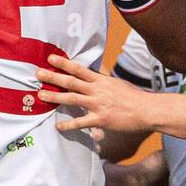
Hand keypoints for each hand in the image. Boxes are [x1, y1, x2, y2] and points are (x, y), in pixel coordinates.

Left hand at [37, 55, 157, 135]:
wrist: (147, 109)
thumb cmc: (134, 97)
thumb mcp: (118, 84)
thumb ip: (105, 79)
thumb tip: (100, 72)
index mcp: (101, 80)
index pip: (79, 69)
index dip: (64, 63)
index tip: (50, 58)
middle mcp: (97, 90)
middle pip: (71, 81)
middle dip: (53, 77)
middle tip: (38, 73)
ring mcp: (98, 104)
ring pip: (72, 98)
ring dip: (55, 96)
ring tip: (41, 95)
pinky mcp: (101, 119)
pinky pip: (81, 122)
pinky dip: (69, 125)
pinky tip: (58, 126)